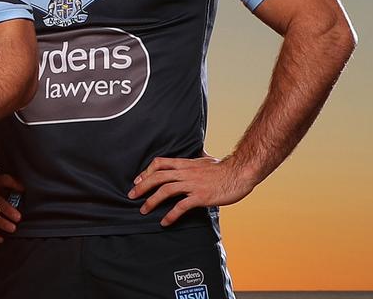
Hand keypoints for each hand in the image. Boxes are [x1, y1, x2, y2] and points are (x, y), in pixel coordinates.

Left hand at [128, 154, 256, 225]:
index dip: (146, 171)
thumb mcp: (208, 159)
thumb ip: (199, 157)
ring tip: (144, 210)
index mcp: (186, 163)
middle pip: (157, 177)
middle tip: (131, 196)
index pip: (160, 163)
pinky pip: (181, 206)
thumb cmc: (225, 168)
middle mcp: (186, 173)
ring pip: (165, 191)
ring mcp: (192, 184)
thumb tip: (199, 151)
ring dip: (152, 201)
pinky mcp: (200, 196)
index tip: (138, 179)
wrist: (240, 173)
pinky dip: (171, 215)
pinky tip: (165, 222)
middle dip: (142, 187)